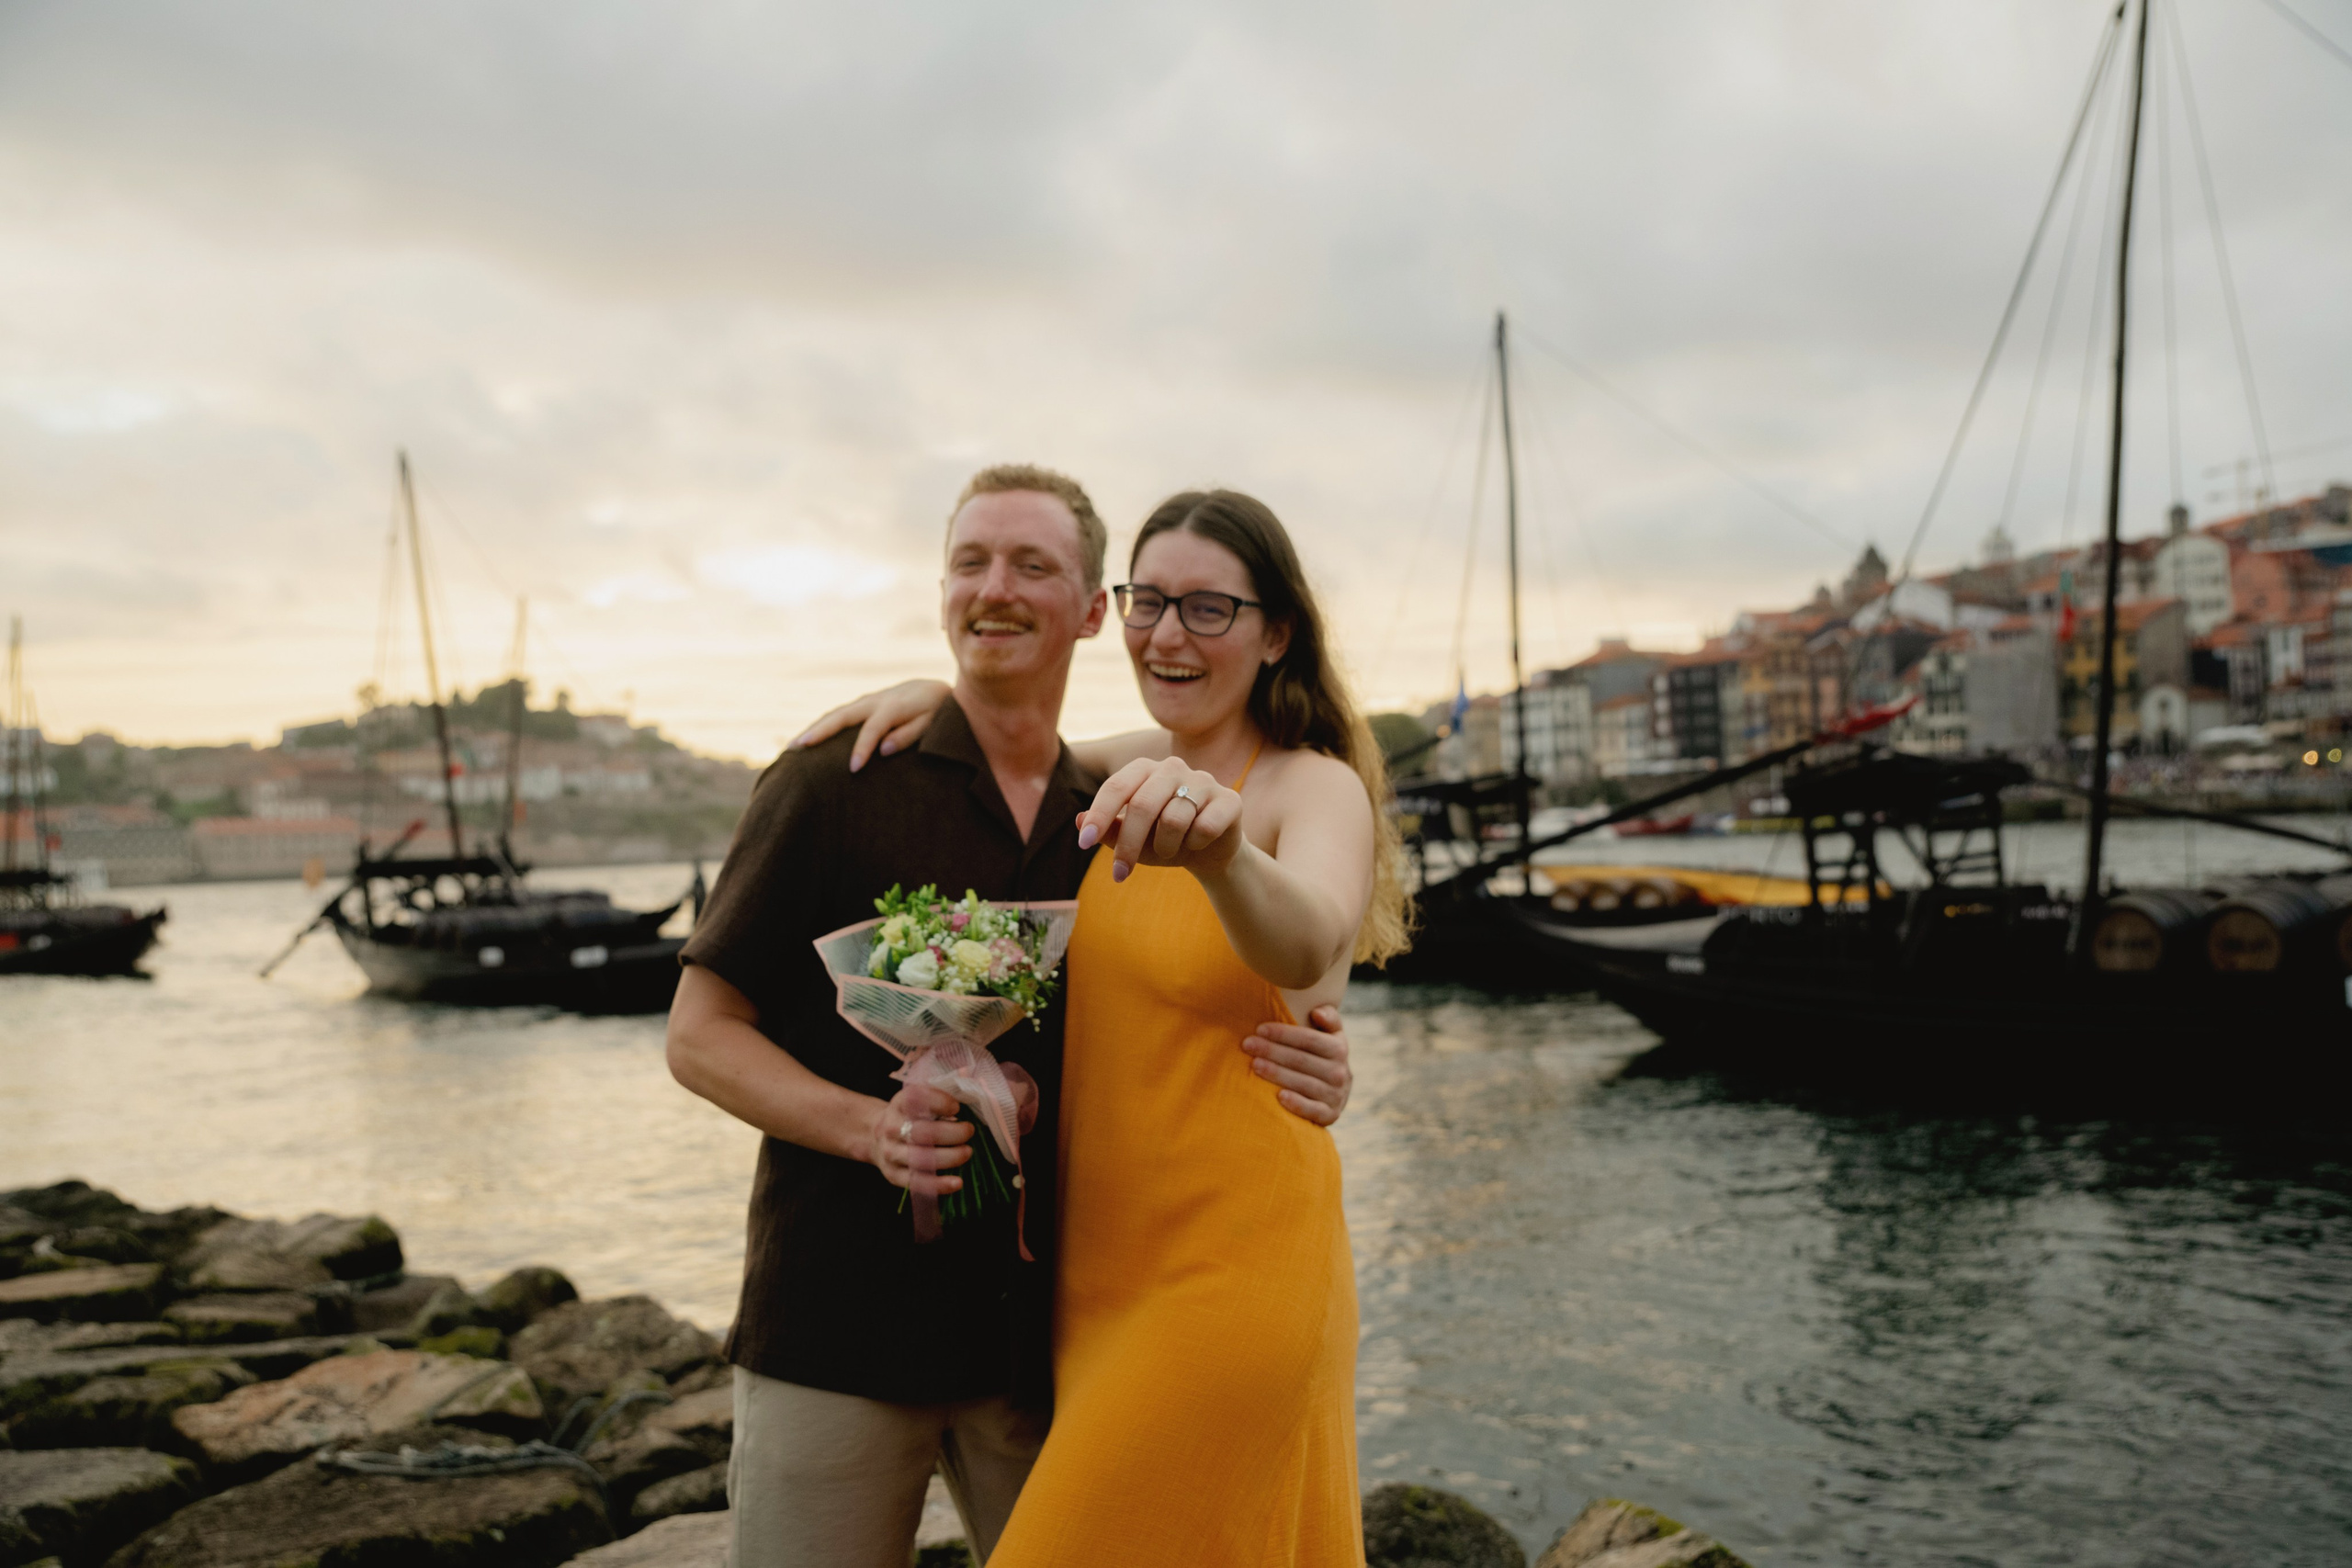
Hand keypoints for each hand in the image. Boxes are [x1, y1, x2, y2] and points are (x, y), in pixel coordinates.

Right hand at [794, 679, 951, 771]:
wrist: (932, 689)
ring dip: (813, 728)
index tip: (853, 769)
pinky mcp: (861, 706)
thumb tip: (884, 750)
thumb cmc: (935, 711)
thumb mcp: (932, 723)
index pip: (873, 729)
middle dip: (819, 732)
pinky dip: (820, 726)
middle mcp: (874, 702)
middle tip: (798, 748)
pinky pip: (837, 716)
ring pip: (834, 714)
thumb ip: (909, 734)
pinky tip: (805, 741)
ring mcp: (865, 702)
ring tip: (792, 747)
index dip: (862, 748)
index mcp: (893, 707)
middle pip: (841, 716)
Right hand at [867, 1083, 971, 1195]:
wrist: (877, 1135)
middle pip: (921, 1133)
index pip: (915, 1100)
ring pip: (920, 1159)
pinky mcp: (893, 1174)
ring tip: (967, 1152)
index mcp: (899, 1105)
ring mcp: (890, 1153)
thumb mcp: (918, 1101)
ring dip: (949, 1157)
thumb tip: (960, 1112)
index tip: (956, 1107)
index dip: (939, 1102)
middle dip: (951, 1133)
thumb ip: (938, 1101)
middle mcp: (891, 1128)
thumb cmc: (909, 1116)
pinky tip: (957, 1183)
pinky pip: (917, 1182)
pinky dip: (939, 1184)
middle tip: (969, 1131)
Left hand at [1077, 756, 1245, 883]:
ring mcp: (1204, 780)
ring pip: (1174, 820)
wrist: (1209, 852)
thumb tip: (1079, 821)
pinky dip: (1195, 845)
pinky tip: (1198, 843)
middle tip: (1119, 873)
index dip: (1099, 815)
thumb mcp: (1132, 839)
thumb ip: (1108, 830)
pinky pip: (1205, 827)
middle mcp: (1173, 767)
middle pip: (1143, 805)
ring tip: (1169, 851)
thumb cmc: (1163, 840)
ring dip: (1165, 848)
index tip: (1084, 844)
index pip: (1117, 786)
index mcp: (1144, 769)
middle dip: (1128, 845)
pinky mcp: (1229, 799)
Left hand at [1244, 1004, 1351, 1125]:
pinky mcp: (1330, 1115)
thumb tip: (1316, 1012)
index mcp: (1340, 1048)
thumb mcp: (1331, 1036)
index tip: (1259, 1029)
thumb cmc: (1321, 1057)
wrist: (1334, 1095)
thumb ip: (1328, 1018)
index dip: (1284, 1033)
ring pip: (1304, 1083)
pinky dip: (1297, 1104)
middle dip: (1272, 1050)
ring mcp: (1336, 1095)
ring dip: (1278, 1073)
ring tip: (1254, 1065)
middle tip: (1247, 1044)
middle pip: (1302, 1059)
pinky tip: (1278, 1097)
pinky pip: (1313, 1110)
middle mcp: (1340, 1072)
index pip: (1309, 1039)